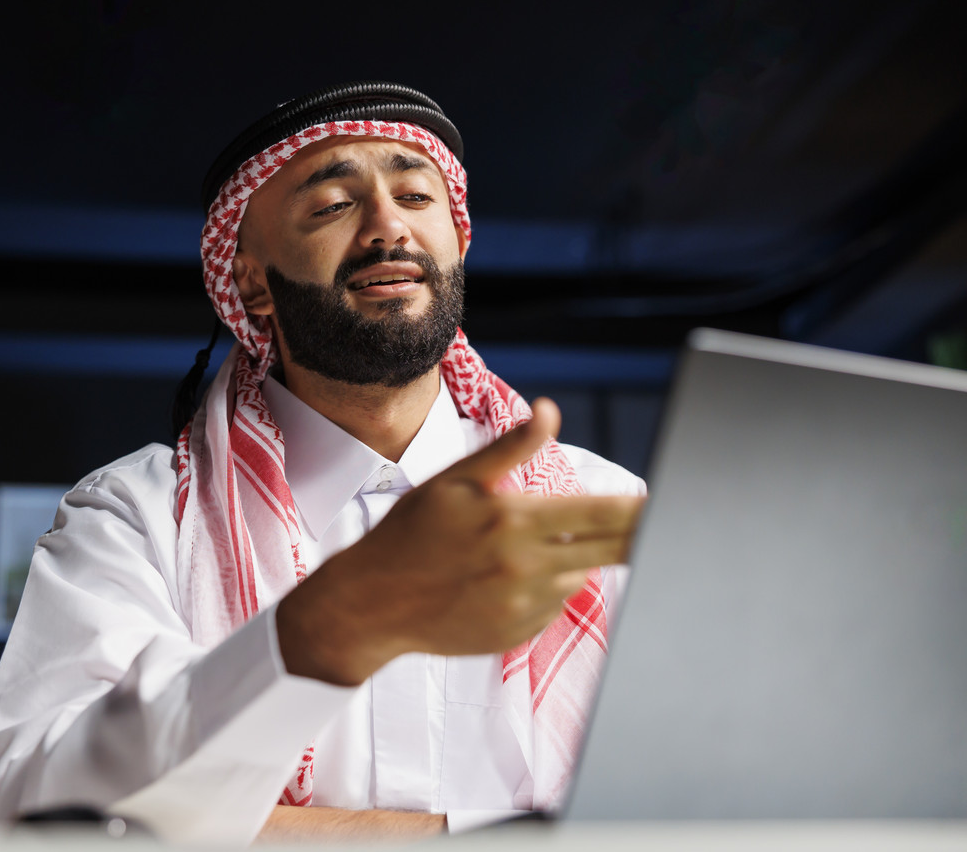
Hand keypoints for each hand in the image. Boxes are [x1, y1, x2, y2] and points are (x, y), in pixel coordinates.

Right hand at [278, 398, 643, 684]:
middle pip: (610, 551)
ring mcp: (524, 606)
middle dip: (636, 536)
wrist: (374, 602)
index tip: (671, 504)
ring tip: (522, 551)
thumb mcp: (454, 480)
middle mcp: (527, 567)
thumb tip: (550, 410)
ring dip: (572, 561)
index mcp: (515, 520)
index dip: (643, 510)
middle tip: (658, 525)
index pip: (602, 514)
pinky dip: (543, 590)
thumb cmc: (410, 533)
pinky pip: (551, 606)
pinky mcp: (518, 634)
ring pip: (578, 577)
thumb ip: (510, 447)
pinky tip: (502, 580)